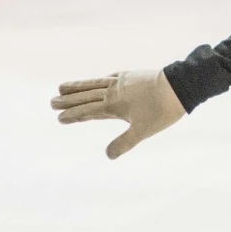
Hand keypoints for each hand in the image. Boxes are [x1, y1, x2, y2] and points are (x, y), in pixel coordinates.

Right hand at [51, 68, 184, 160]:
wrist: (179, 85)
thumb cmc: (162, 110)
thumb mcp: (143, 131)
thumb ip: (124, 143)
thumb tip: (107, 156)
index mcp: (114, 105)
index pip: (88, 112)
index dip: (73, 115)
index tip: (59, 118)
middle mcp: (113, 91)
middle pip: (86, 96)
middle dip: (68, 101)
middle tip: (51, 102)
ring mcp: (121, 81)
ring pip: (93, 84)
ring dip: (77, 86)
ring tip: (62, 86)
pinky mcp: (131, 75)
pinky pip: (108, 77)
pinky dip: (98, 79)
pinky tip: (99, 79)